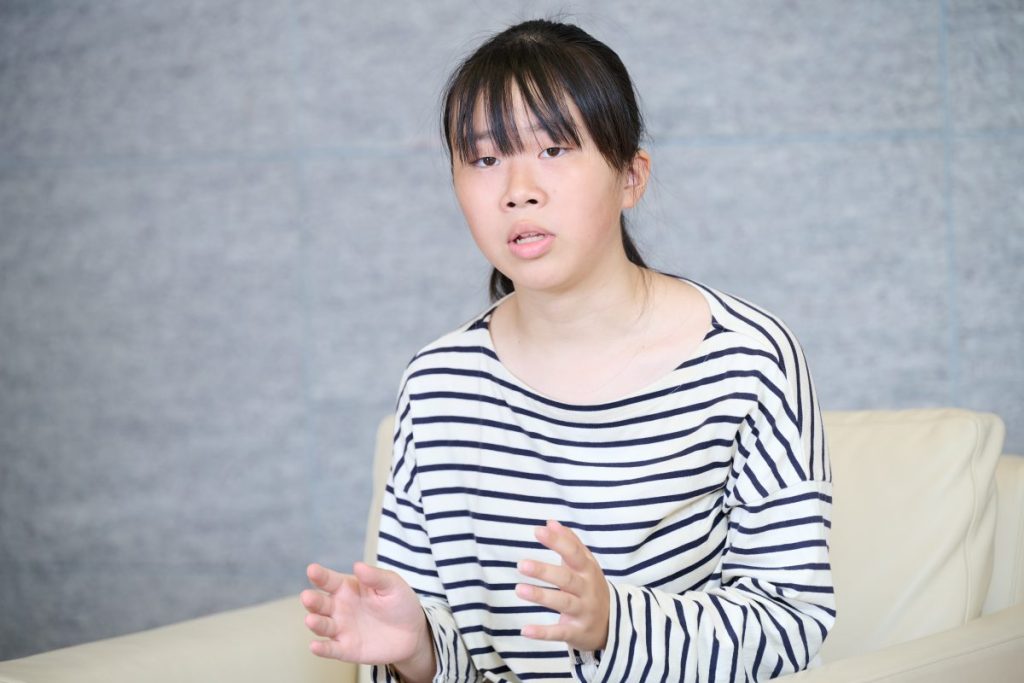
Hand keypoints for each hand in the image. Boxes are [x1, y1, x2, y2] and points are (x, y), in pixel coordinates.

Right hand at [300, 561, 433, 672]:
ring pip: (322, 626)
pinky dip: (322, 649)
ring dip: (315, 623)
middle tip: (307, 597)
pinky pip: (331, 649)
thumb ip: (375, 576)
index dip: (320, 575)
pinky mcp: (346, 648)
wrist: (413, 633)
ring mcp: (341, 629)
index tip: (312, 570)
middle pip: (320, 603)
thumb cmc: (400, 603)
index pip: (329, 580)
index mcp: (348, 588)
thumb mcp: (392, 585)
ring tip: (311, 620)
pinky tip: (315, 646)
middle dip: (312, 600)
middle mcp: (339, 608)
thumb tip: (358, 566)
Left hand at [516, 519, 610, 650]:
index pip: (574, 553)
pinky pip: (560, 632)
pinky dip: (543, 632)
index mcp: (588, 570)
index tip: (538, 531)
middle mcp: (587, 590)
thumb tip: (550, 522)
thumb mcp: (586, 565)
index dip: (557, 541)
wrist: (613, 625)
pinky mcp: (577, 632)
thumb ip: (570, 543)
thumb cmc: (591, 588)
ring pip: (563, 603)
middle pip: (566, 579)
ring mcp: (583, 611)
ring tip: (519, 589)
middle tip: (521, 564)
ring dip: (541, 596)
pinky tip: (525, 630)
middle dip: (545, 571)